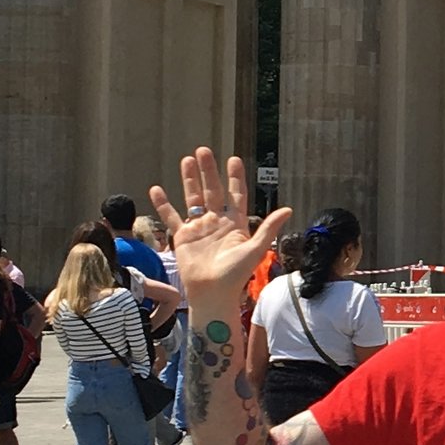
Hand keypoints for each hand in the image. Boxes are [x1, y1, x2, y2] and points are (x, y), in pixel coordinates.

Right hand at [151, 150, 283, 331]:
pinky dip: (163, 204)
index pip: (236, 195)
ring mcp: (199, 228)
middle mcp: (217, 222)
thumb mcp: (255, 249)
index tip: (233, 159)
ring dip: (189, 180)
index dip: (235, 178)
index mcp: (236, 224)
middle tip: (203, 150)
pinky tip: (156, 189)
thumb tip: (289, 209)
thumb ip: (269, 228)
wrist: (212, 294)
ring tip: (186, 160)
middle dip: (208, 171)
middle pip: (212, 190)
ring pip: (193, 198)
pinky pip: (171, 217)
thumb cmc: (235, 276)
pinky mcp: (183, 237)